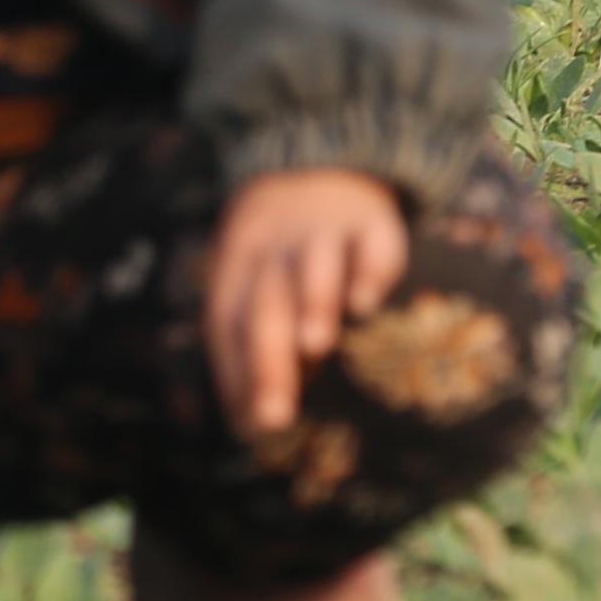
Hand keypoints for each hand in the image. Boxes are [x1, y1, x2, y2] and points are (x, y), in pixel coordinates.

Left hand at [206, 167, 409, 437]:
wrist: (316, 170)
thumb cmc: (283, 263)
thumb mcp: (256, 294)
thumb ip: (252, 356)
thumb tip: (249, 431)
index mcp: (239, 276)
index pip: (230, 326)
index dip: (238, 375)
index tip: (254, 427)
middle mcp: (276, 254)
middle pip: (266, 304)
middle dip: (268, 359)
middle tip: (274, 416)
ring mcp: (322, 234)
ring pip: (312, 264)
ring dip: (311, 301)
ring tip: (314, 345)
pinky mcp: (371, 222)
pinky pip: (371, 241)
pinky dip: (369, 269)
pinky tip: (366, 302)